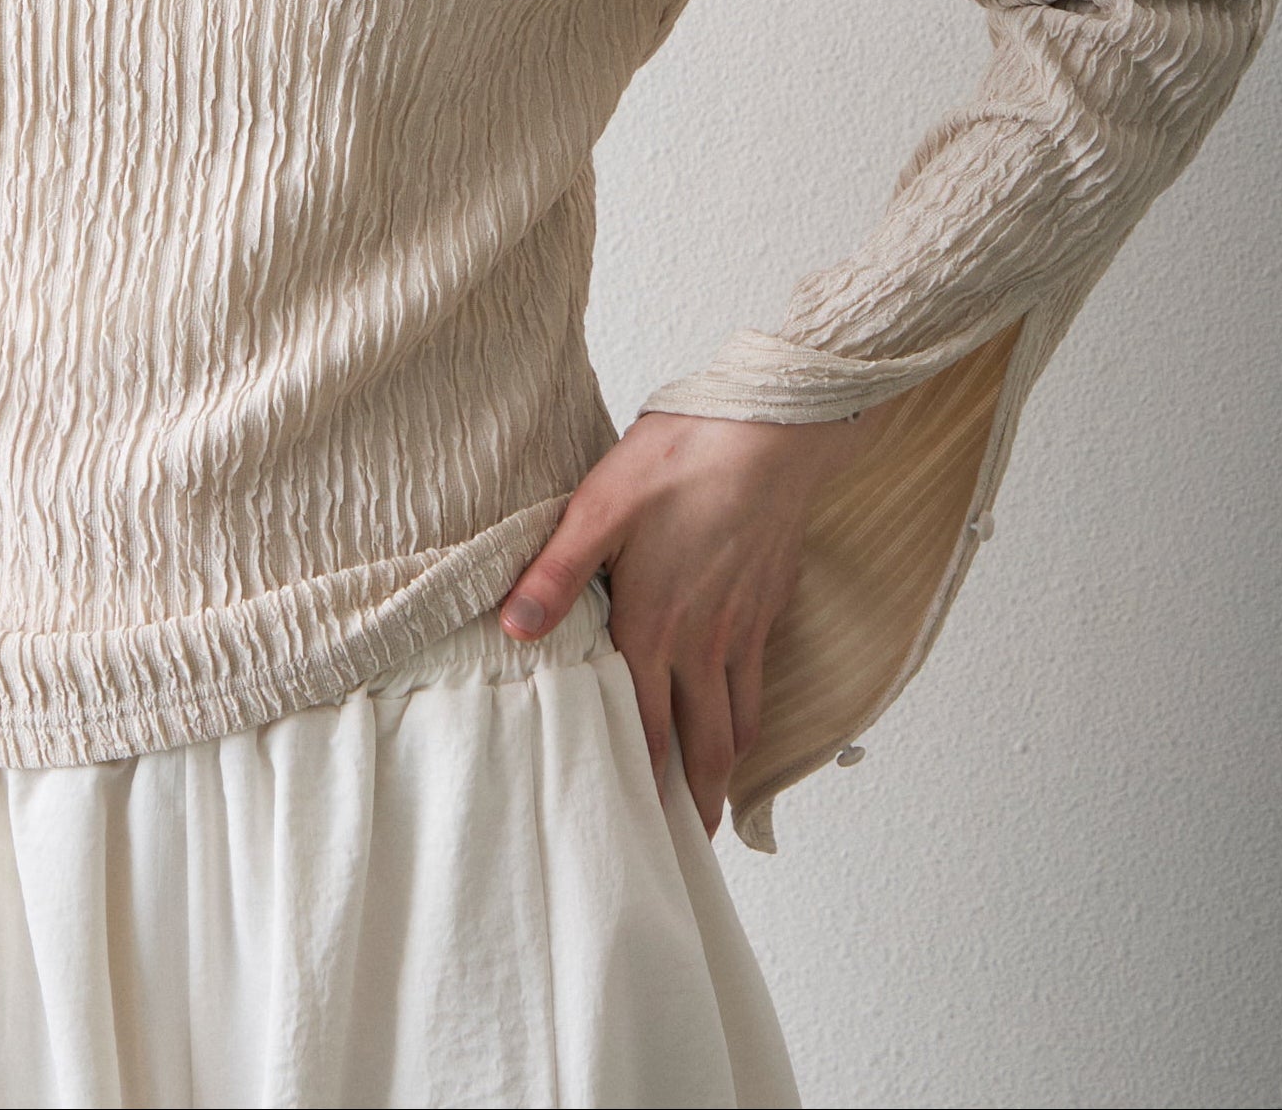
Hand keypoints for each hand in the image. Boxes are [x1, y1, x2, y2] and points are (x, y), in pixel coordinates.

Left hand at [497, 407, 873, 837]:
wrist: (768, 434)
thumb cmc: (679, 461)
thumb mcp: (598, 506)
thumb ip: (556, 573)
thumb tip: (513, 630)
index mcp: (654, 623)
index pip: (646, 727)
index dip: (639, 783)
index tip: (635, 831)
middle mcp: (702, 640)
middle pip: (704, 744)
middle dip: (692, 801)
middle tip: (682, 846)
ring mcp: (742, 626)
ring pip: (738, 720)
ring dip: (723, 768)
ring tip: (709, 801)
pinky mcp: (766, 605)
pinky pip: (759, 682)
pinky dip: (749, 719)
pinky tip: (738, 721)